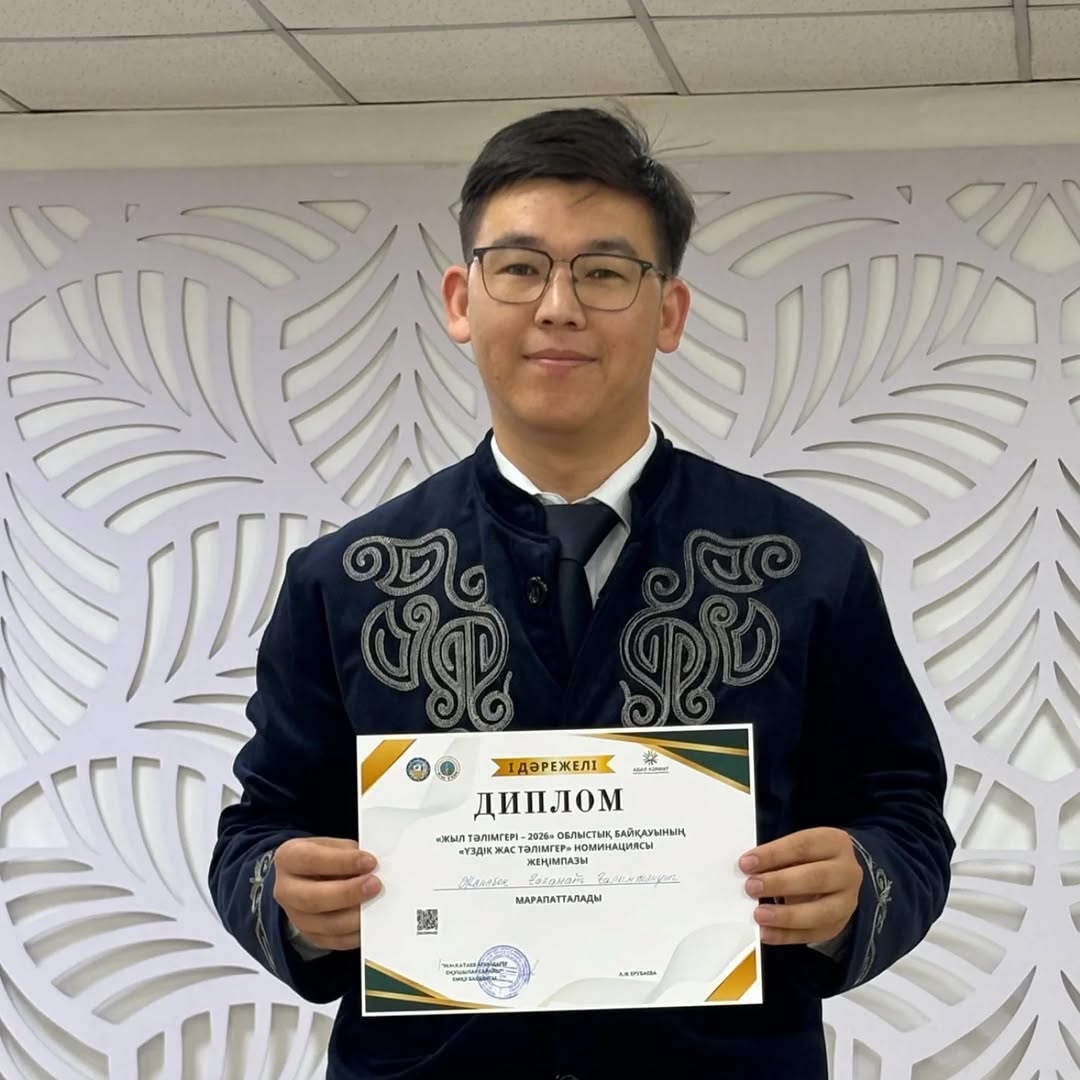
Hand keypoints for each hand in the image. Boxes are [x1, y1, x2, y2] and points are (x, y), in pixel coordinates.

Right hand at [273, 837, 381, 950]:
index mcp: (289, 858)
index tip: (369, 861)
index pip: (312, 861)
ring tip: (377, 903)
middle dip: (347, 893)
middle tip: (375, 885)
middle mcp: (286, 890)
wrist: (307, 878)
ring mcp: (296, 917)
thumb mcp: (332, 845)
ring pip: (326, 925)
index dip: (342, 862)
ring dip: (355, 916)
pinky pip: (335, 941)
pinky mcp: (311, 936)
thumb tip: (372, 868)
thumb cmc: (324, 858)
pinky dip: (356, 934)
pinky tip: (372, 922)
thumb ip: (349, 853)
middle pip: (312, 899)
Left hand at [739, 827, 861, 945]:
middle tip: (751, 887)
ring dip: (786, 915)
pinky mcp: (839, 925)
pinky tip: (767, 933)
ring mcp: (847, 901)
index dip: (773, 854)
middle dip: (780, 883)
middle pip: (816, 878)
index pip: (803, 846)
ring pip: (820, 912)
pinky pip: (814, 934)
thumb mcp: (796, 847)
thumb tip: (748, 869)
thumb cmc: (809, 857)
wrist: (837, 874)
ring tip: (759, 915)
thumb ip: (776, 856)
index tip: (746, 863)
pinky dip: (788, 936)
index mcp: (835, 842)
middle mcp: (847, 871)